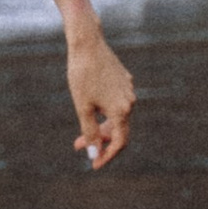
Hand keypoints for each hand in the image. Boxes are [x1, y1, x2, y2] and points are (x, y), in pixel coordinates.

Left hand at [68, 24, 134, 167]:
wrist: (86, 43)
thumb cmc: (82, 75)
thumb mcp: (82, 107)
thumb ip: (89, 132)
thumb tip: (95, 155)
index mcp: (122, 109)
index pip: (120, 142)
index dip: (108, 156)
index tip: (94, 165)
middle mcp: (130, 100)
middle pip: (119, 130)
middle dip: (100, 140)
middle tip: (78, 145)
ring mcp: (128, 89)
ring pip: (117, 116)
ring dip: (101, 126)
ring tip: (81, 130)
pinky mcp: (123, 80)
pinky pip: (115, 102)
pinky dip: (103, 111)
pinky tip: (90, 108)